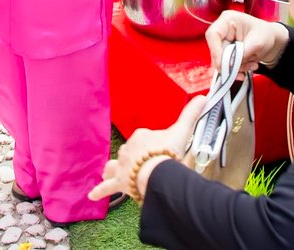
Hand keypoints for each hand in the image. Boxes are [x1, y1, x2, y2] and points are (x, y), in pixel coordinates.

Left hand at [88, 95, 205, 202]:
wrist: (156, 171)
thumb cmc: (168, 151)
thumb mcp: (182, 131)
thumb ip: (191, 114)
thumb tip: (203, 97)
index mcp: (141, 136)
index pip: (144, 138)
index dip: (152, 144)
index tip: (160, 149)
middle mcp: (128, 149)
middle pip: (130, 152)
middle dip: (135, 158)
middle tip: (144, 164)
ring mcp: (122, 166)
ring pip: (114, 166)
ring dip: (112, 169)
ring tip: (108, 173)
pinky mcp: (120, 182)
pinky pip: (107, 187)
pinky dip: (99, 191)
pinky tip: (90, 195)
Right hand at [205, 10, 288, 76]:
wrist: (271, 39)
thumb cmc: (265, 34)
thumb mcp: (257, 43)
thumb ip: (243, 53)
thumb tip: (230, 65)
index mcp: (228, 20)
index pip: (213, 34)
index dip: (215, 51)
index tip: (222, 65)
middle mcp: (223, 29)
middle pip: (216, 50)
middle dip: (229, 64)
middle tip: (242, 72)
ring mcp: (224, 40)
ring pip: (221, 60)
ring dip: (236, 68)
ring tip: (252, 65)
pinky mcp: (226, 50)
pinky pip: (227, 64)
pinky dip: (238, 68)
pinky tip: (250, 65)